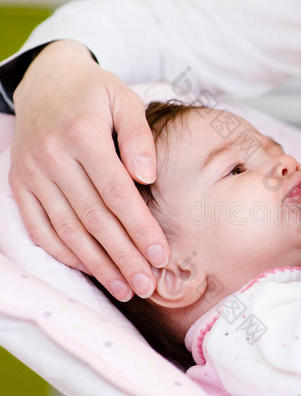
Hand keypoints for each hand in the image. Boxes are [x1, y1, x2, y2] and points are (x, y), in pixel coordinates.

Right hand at [9, 40, 169, 300]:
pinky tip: (90, 270)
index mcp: (82, 134)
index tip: (161, 255)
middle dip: (123, 257)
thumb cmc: (95, 93)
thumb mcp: (124, 99)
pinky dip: (64, 253)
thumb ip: (139, 136)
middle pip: (93, 218)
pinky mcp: (19, 185)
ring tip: (125, 288)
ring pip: (67, 230)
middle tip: (147, 285)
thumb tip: (147, 177)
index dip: (139, 227)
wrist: (44, 81)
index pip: (116, 193)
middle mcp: (52, 157)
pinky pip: (39, 228)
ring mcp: (31, 174)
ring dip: (97, 264)